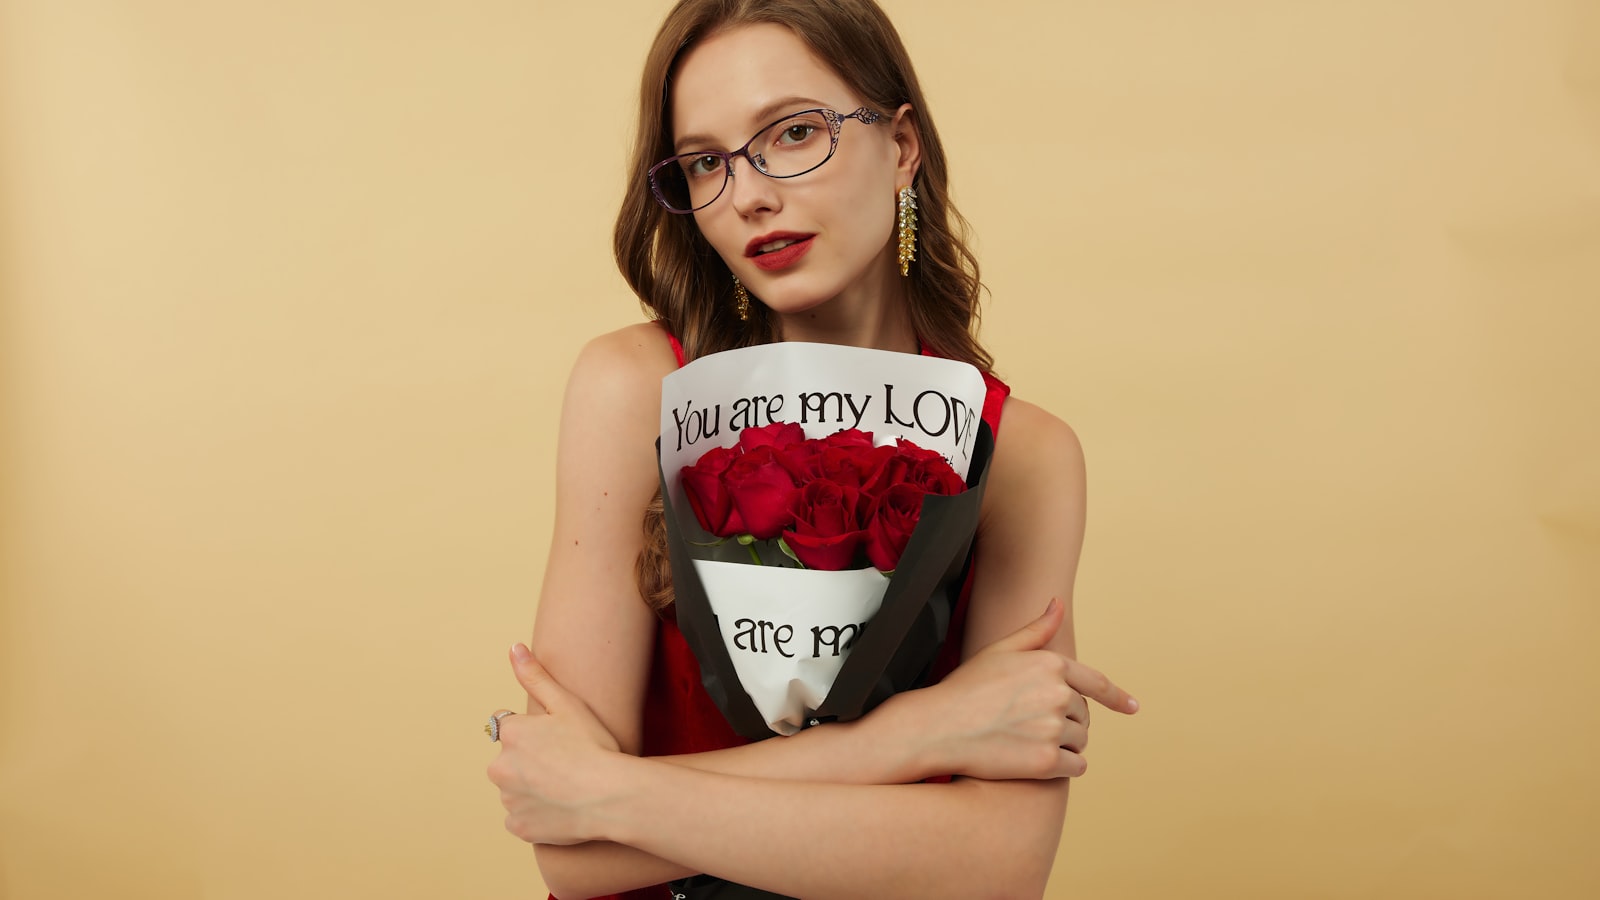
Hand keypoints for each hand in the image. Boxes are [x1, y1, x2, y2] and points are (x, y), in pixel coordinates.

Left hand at [486, 643, 622, 844]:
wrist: (610, 795)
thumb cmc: (593, 746)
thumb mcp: (567, 704)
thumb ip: (535, 676)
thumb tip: (514, 647)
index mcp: (509, 734)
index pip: (506, 726)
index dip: (532, 732)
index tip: (555, 740)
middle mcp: (499, 767)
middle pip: (509, 760)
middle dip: (528, 761)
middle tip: (564, 764)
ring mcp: (508, 800)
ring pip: (516, 790)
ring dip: (532, 788)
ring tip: (566, 787)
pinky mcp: (517, 827)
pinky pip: (522, 818)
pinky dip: (536, 815)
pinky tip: (561, 809)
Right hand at [889, 598, 1136, 780]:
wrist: (937, 727)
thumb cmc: (965, 687)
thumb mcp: (1000, 650)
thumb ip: (1036, 630)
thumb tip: (1058, 603)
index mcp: (1051, 665)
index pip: (1095, 683)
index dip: (1117, 697)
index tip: (1133, 707)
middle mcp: (1058, 695)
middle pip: (1083, 715)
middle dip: (1064, 720)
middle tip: (1029, 724)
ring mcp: (1053, 729)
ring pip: (1080, 742)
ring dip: (1063, 745)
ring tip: (1028, 740)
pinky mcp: (1046, 762)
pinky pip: (1075, 768)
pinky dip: (1063, 768)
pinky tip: (1038, 762)